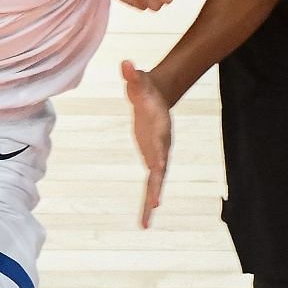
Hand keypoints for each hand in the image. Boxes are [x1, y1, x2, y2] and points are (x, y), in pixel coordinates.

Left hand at [121, 59, 171, 227]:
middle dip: (156, 186)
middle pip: (160, 170)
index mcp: (160, 130)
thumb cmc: (146, 89)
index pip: (161, 145)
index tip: (158, 169)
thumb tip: (126, 63)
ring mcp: (157, 156)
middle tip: (154, 204)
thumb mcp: (139, 82)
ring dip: (150, 203)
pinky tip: (145, 218)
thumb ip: (133, 75)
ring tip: (145, 224)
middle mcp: (162, 147)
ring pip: (155, 183)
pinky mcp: (151, 160)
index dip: (160, 156)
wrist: (156, 97)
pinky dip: (147, 200)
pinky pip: (149, 183)